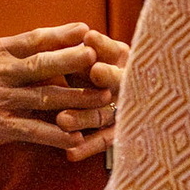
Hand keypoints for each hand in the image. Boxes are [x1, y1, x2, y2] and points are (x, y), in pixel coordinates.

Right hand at [0, 24, 118, 156]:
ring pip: (46, 97)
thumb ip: (14, 52)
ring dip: (78, 100)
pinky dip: (55, 134)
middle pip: (44, 64)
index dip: (62, 34)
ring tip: (104, 101)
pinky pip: (33, 130)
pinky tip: (75, 138)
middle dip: (75, 62)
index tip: (87, 30)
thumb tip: (50, 42)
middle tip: (101, 61)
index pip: (34, 39)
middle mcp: (0, 72)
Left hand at [56, 30, 131, 162]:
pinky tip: (71, 154)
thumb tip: (83, 35)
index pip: (114, 50)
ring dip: (84, 116)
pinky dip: (87, 147)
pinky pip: (103, 141)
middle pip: (119, 81)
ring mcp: (124, 109)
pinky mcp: (117, 132)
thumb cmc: (82, 63)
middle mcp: (127, 83)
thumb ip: (82, 49)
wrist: (92, 94)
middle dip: (108, 76)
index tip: (89, 38)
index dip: (103, 45)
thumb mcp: (82, 53)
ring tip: (62, 120)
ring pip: (104, 113)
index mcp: (120, 57)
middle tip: (95, 70)